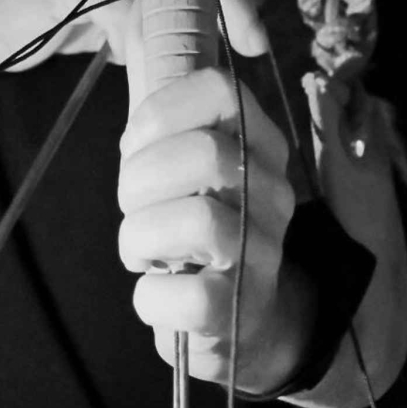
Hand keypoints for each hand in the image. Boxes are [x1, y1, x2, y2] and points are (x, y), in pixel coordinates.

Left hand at [116, 66, 308, 390]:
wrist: (240, 318)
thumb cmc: (194, 227)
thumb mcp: (187, 167)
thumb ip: (164, 127)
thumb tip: (133, 105)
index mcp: (260, 145)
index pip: (220, 90)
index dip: (160, 112)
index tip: (135, 146)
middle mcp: (273, 192)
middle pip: (204, 153)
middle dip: (140, 178)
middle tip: (133, 206)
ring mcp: (263, 253)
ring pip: (198, 221)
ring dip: (140, 237)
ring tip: (141, 250)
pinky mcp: (240, 310)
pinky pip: (189, 296)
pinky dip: (150, 297)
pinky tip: (155, 291)